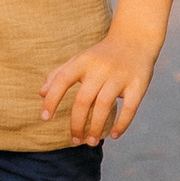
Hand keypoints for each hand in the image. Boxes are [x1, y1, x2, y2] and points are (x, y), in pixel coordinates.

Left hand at [39, 24, 161, 143]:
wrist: (136, 38)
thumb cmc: (102, 54)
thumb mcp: (80, 59)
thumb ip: (59, 74)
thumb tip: (42, 94)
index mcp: (83, 62)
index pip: (62, 80)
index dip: (51, 100)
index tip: (45, 118)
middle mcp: (100, 69)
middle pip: (83, 100)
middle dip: (76, 124)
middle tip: (74, 140)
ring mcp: (120, 77)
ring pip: (104, 106)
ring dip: (95, 128)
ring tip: (90, 142)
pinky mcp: (138, 85)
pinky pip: (129, 108)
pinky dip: (121, 124)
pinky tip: (113, 135)